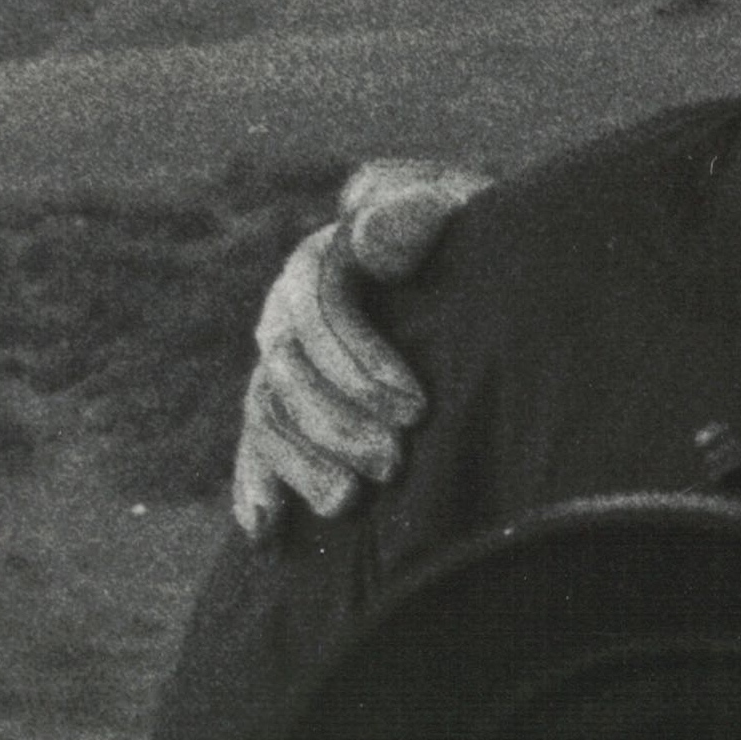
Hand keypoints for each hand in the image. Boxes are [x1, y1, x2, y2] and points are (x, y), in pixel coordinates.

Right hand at [229, 160, 485, 535]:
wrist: (484, 269)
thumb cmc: (482, 237)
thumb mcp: (464, 210)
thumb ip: (415, 211)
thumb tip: (366, 235)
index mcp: (330, 257)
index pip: (319, 304)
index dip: (358, 359)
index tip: (416, 409)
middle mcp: (292, 307)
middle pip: (289, 367)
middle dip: (338, 421)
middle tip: (395, 465)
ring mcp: (284, 358)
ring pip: (269, 411)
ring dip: (303, 460)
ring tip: (349, 503)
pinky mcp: (287, 404)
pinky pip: (257, 442)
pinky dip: (256, 483)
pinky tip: (265, 529)